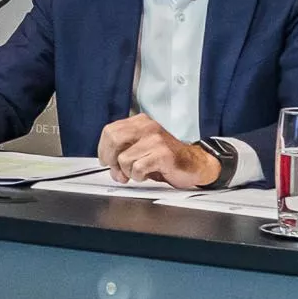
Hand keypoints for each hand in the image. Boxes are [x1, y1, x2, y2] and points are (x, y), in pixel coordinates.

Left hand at [97, 115, 218, 187]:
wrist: (194, 164)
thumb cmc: (165, 158)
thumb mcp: (141, 149)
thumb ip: (123, 152)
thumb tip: (109, 166)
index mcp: (140, 122)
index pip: (109, 131)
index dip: (103, 150)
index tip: (106, 161)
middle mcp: (147, 127)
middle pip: (113, 140)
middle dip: (111, 160)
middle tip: (119, 171)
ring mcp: (155, 139)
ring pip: (124, 158)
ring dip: (128, 172)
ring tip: (140, 172)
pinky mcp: (163, 154)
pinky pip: (137, 168)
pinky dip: (139, 176)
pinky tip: (147, 174)